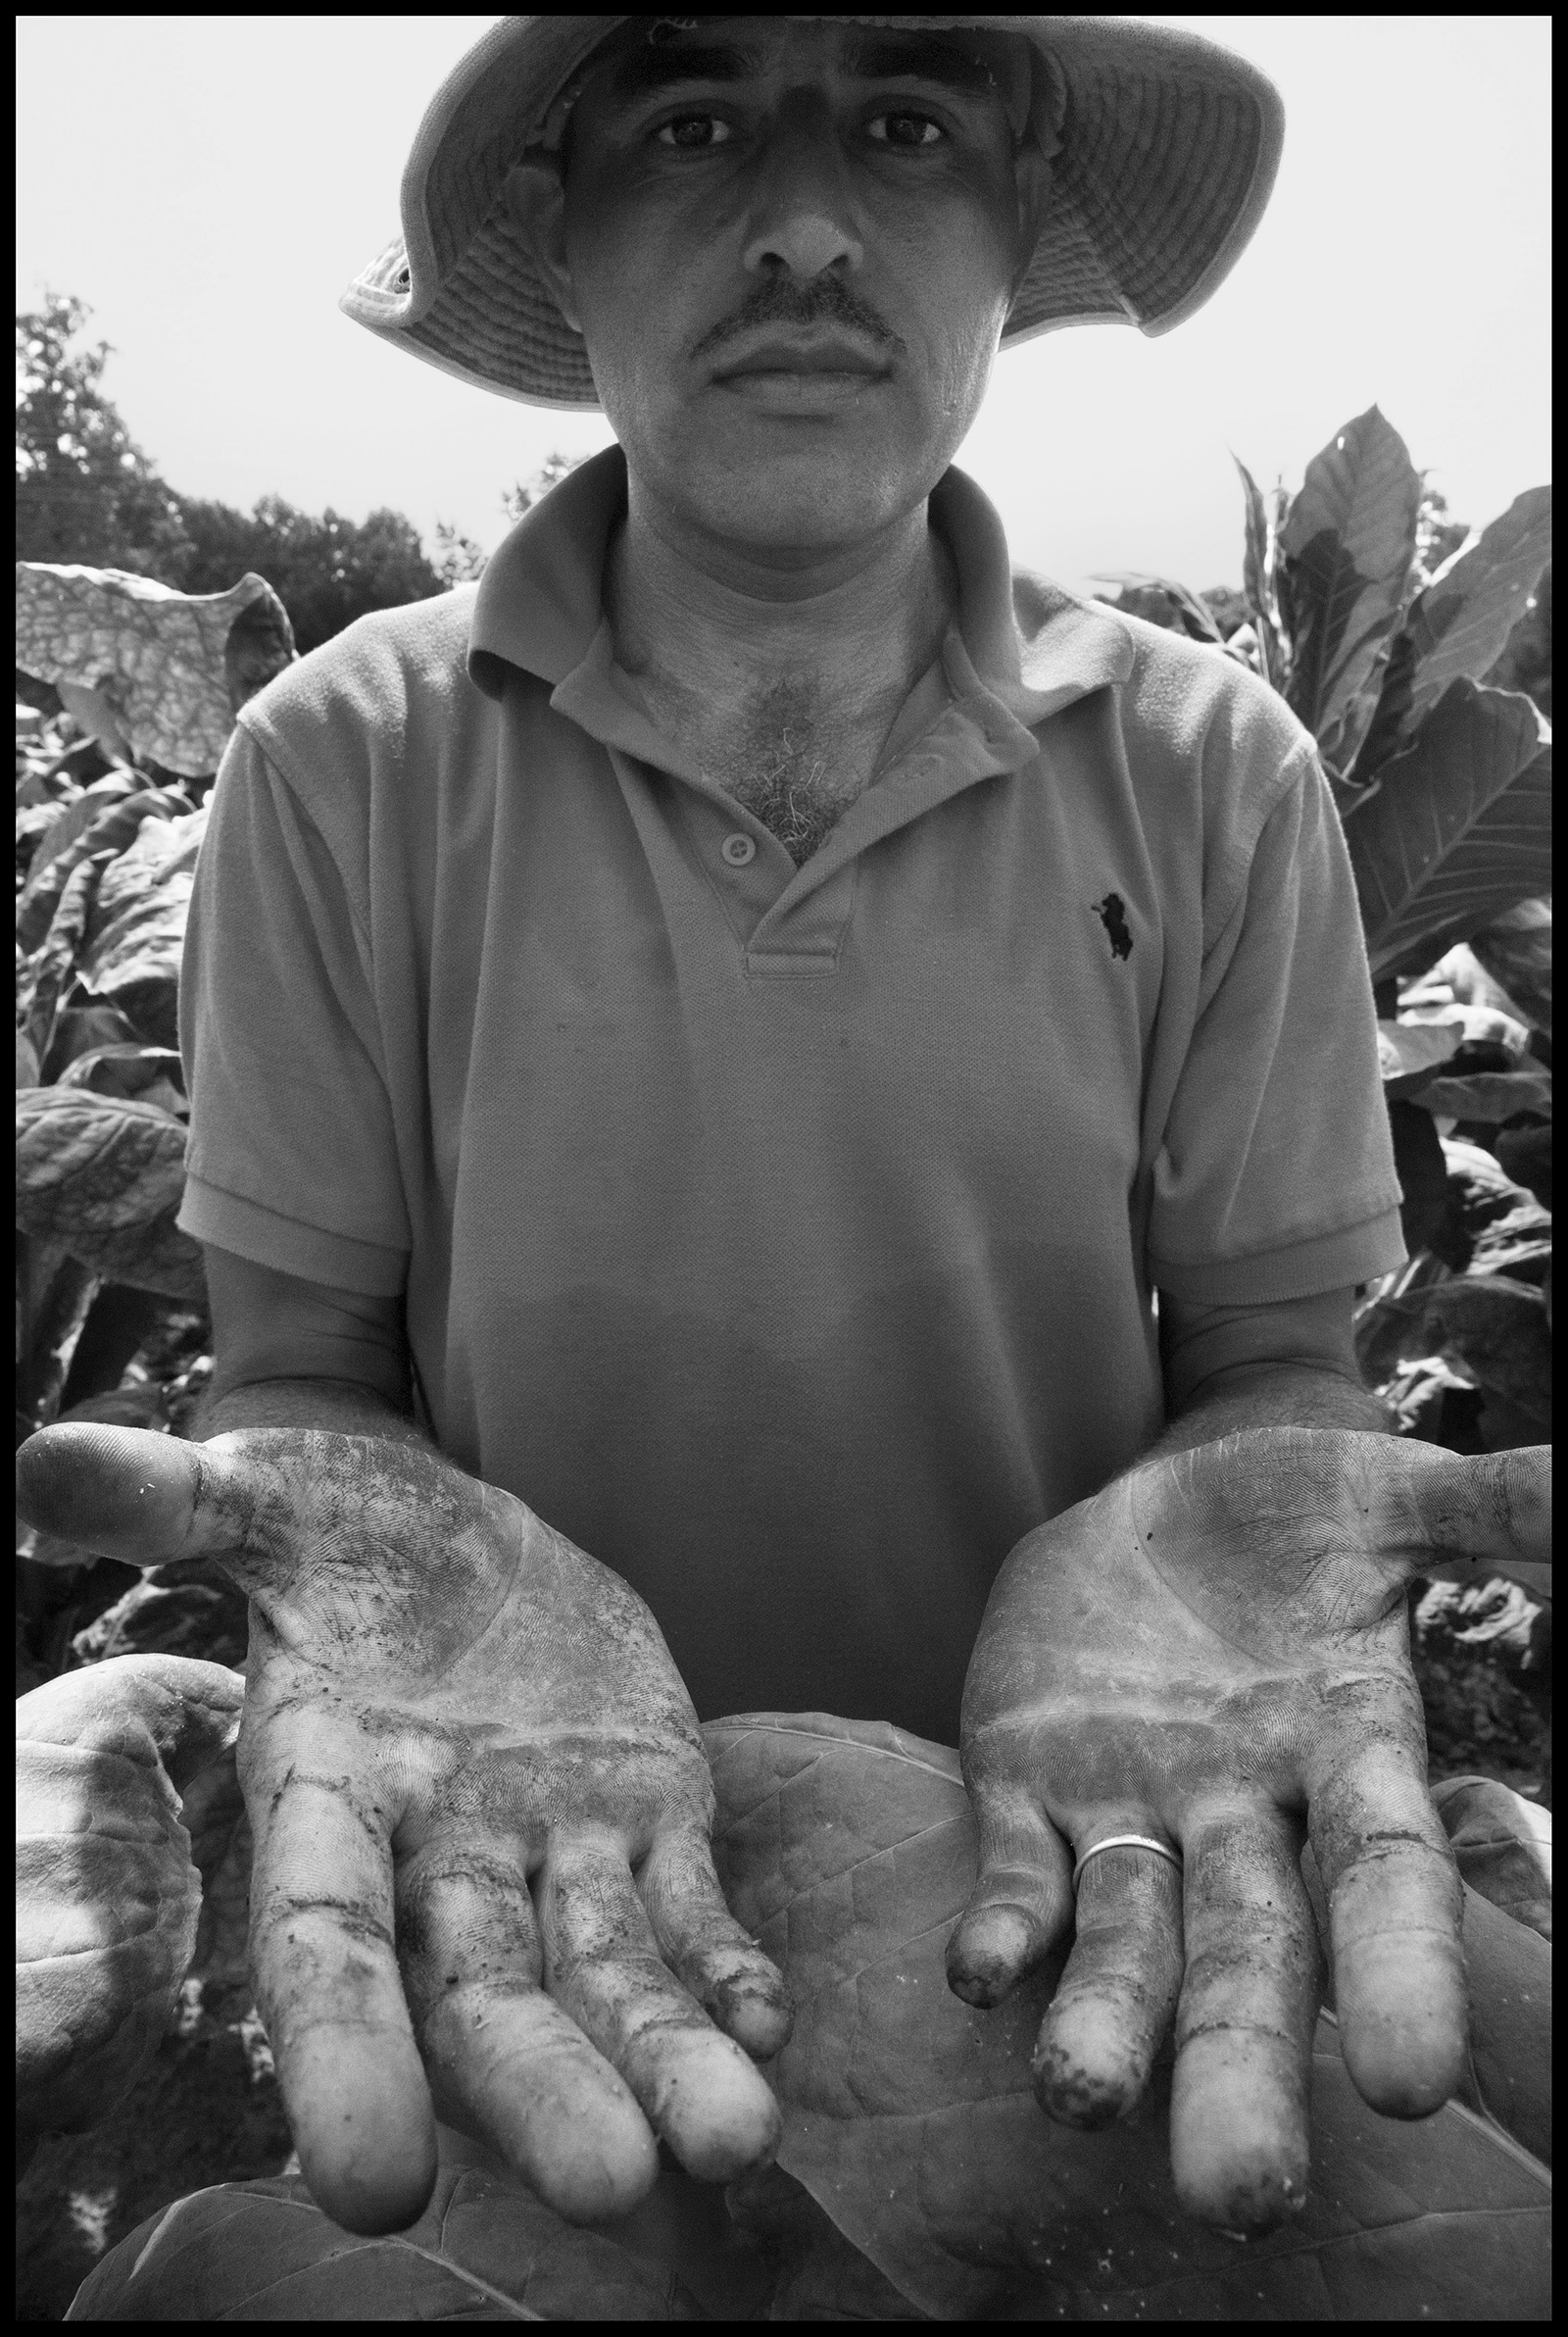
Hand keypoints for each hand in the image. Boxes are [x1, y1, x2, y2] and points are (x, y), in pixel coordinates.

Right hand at [14, 1426, 792, 2232]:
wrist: (450, 1530)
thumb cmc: (336, 1521)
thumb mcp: (262, 1494)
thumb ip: (168, 1500)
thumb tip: (41, 1464)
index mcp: (332, 1792)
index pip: (327, 1942)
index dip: (344, 2055)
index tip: (374, 2185)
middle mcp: (439, 1849)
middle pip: (482, 1991)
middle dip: (540, 2087)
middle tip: (609, 2186)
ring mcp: (552, 1839)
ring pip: (605, 1971)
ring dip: (666, 2055)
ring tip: (736, 2139)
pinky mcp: (650, 1808)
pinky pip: (689, 1908)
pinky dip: (725, 1969)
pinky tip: (767, 2027)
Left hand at [946, 1427, 1550, 2235]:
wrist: (1171, 1496)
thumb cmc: (1302, 1505)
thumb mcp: (1391, 1494)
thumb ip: (1491, 1510)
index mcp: (1344, 1754)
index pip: (1383, 1880)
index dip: (1398, 1974)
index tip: (1408, 2083)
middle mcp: (1244, 1808)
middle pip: (1251, 1956)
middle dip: (1243, 2067)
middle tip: (1241, 2196)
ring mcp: (1133, 1803)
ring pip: (1125, 1940)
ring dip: (1104, 2025)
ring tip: (1081, 2103)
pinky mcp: (1028, 1777)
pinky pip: (1017, 1871)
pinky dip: (1002, 1923)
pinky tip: (977, 1975)